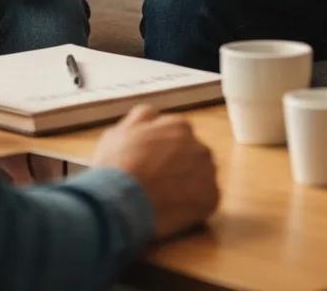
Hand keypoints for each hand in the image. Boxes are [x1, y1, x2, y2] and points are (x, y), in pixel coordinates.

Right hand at [92, 104, 218, 238]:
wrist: (119, 202)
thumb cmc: (116, 166)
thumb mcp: (121, 130)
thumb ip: (143, 118)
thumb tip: (154, 116)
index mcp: (179, 126)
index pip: (179, 136)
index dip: (164, 152)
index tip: (153, 164)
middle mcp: (199, 146)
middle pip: (193, 156)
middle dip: (179, 168)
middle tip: (159, 183)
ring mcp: (207, 173)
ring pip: (201, 178)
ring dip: (189, 186)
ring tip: (165, 199)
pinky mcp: (210, 199)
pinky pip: (205, 201)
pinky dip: (193, 207)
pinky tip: (173, 211)